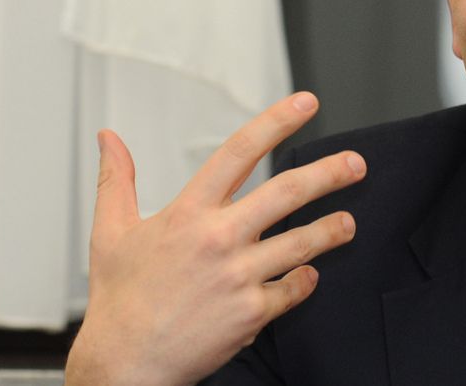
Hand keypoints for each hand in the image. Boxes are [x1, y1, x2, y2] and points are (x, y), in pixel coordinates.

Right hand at [65, 92, 365, 385]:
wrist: (124, 365)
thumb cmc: (120, 301)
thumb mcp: (110, 233)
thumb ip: (117, 180)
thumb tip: (110, 138)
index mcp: (188, 213)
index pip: (239, 151)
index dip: (276, 121)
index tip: (306, 104)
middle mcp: (219, 239)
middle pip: (288, 192)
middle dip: (330, 173)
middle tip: (355, 164)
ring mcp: (239, 276)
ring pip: (302, 242)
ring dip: (332, 229)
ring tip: (348, 223)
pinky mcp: (252, 312)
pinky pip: (294, 289)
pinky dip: (305, 281)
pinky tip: (308, 274)